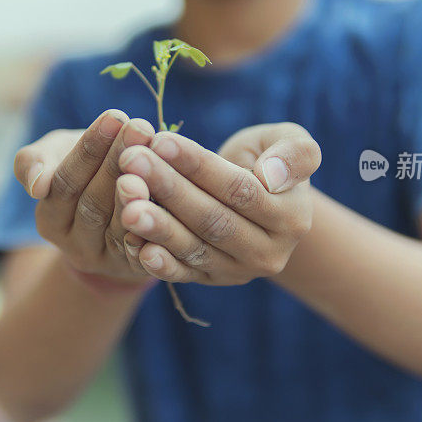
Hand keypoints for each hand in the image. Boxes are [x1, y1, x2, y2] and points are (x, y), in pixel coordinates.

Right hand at [13, 110, 157, 284]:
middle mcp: (75, 246)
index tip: (115, 116)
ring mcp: (108, 261)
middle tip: (141, 126)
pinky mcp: (137, 269)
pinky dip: (156, 221)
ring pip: (122, 225)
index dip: (90, 148)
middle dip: (118, 161)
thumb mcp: (53, 158)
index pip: (66, 181)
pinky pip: (146, 250)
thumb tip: (38, 186)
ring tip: (157, 156)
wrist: (115, 201)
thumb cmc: (83, 168)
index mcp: (50, 219)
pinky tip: (171, 191)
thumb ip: (34, 163)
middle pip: (94, 202)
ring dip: (141, 189)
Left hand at [115, 123, 320, 284]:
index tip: (161, 140)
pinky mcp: (212, 280)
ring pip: (194, 248)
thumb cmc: (267, 157)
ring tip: (126, 202)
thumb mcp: (289, 143)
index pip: (239, 190)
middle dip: (169, 189)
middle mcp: (269, 252)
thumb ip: (295, 154)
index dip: (199, 166)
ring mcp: (239, 271)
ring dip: (157, 226)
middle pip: (212, 220)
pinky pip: (183, 273)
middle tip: (131, 162)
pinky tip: (133, 244)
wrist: (257, 197)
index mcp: (292, 217)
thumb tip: (270, 176)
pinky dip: (158, 262)